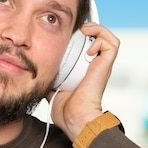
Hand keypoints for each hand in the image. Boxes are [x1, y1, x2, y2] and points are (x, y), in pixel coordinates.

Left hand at [48, 22, 119, 140]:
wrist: (74, 118)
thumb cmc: (66, 111)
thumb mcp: (52, 89)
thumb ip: (48, 80)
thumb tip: (36, 73)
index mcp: (86, 71)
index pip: (88, 48)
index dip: (83, 37)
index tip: (71, 32)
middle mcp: (96, 66)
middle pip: (101, 39)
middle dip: (89, 29)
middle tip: (75, 30)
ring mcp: (102, 66)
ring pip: (109, 38)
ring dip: (98, 30)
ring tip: (85, 32)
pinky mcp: (105, 66)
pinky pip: (111, 44)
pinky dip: (101, 39)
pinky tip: (88, 47)